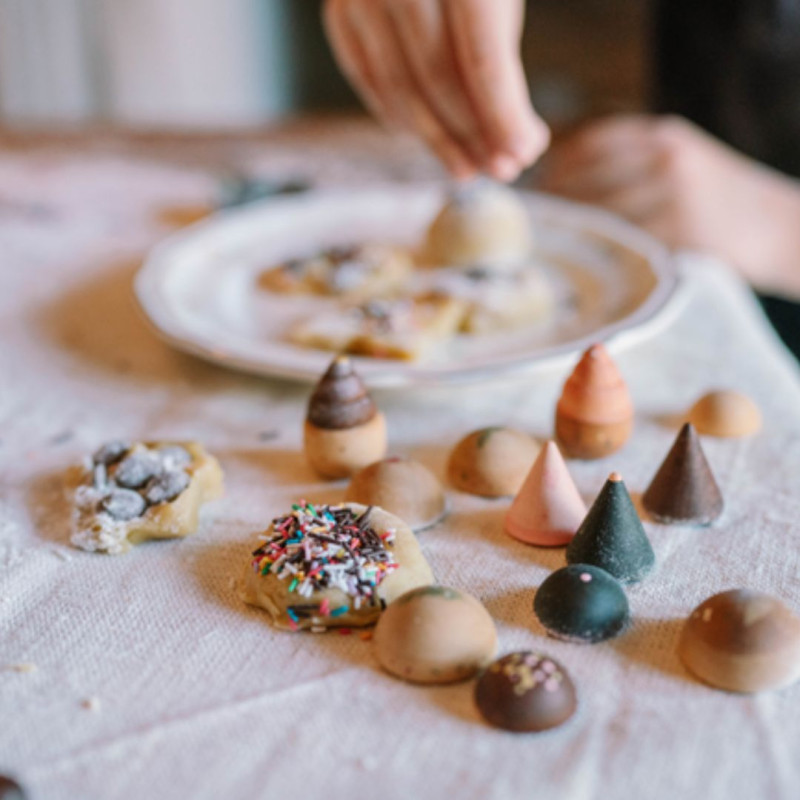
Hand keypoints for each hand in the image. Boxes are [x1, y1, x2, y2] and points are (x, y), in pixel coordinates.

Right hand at [323, 0, 549, 181]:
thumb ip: (500, 46)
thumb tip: (515, 137)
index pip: (480, 53)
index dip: (502, 112)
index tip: (524, 152)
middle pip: (436, 77)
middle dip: (473, 133)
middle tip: (503, 168)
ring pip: (399, 87)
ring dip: (437, 138)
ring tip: (469, 167)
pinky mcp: (338, 6)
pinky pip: (366, 75)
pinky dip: (396, 114)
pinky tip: (424, 137)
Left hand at [538, 115, 799, 298]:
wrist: (781, 228)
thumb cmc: (722, 202)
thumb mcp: (684, 162)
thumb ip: (634, 165)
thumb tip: (562, 185)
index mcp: (662, 136)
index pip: (589, 144)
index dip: (553, 169)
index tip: (532, 191)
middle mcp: (666, 157)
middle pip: (584, 181)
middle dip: (553, 206)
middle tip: (528, 229)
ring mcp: (674, 194)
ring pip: (599, 215)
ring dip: (568, 235)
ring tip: (545, 251)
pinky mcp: (682, 232)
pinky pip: (625, 245)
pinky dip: (598, 256)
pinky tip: (580, 267)